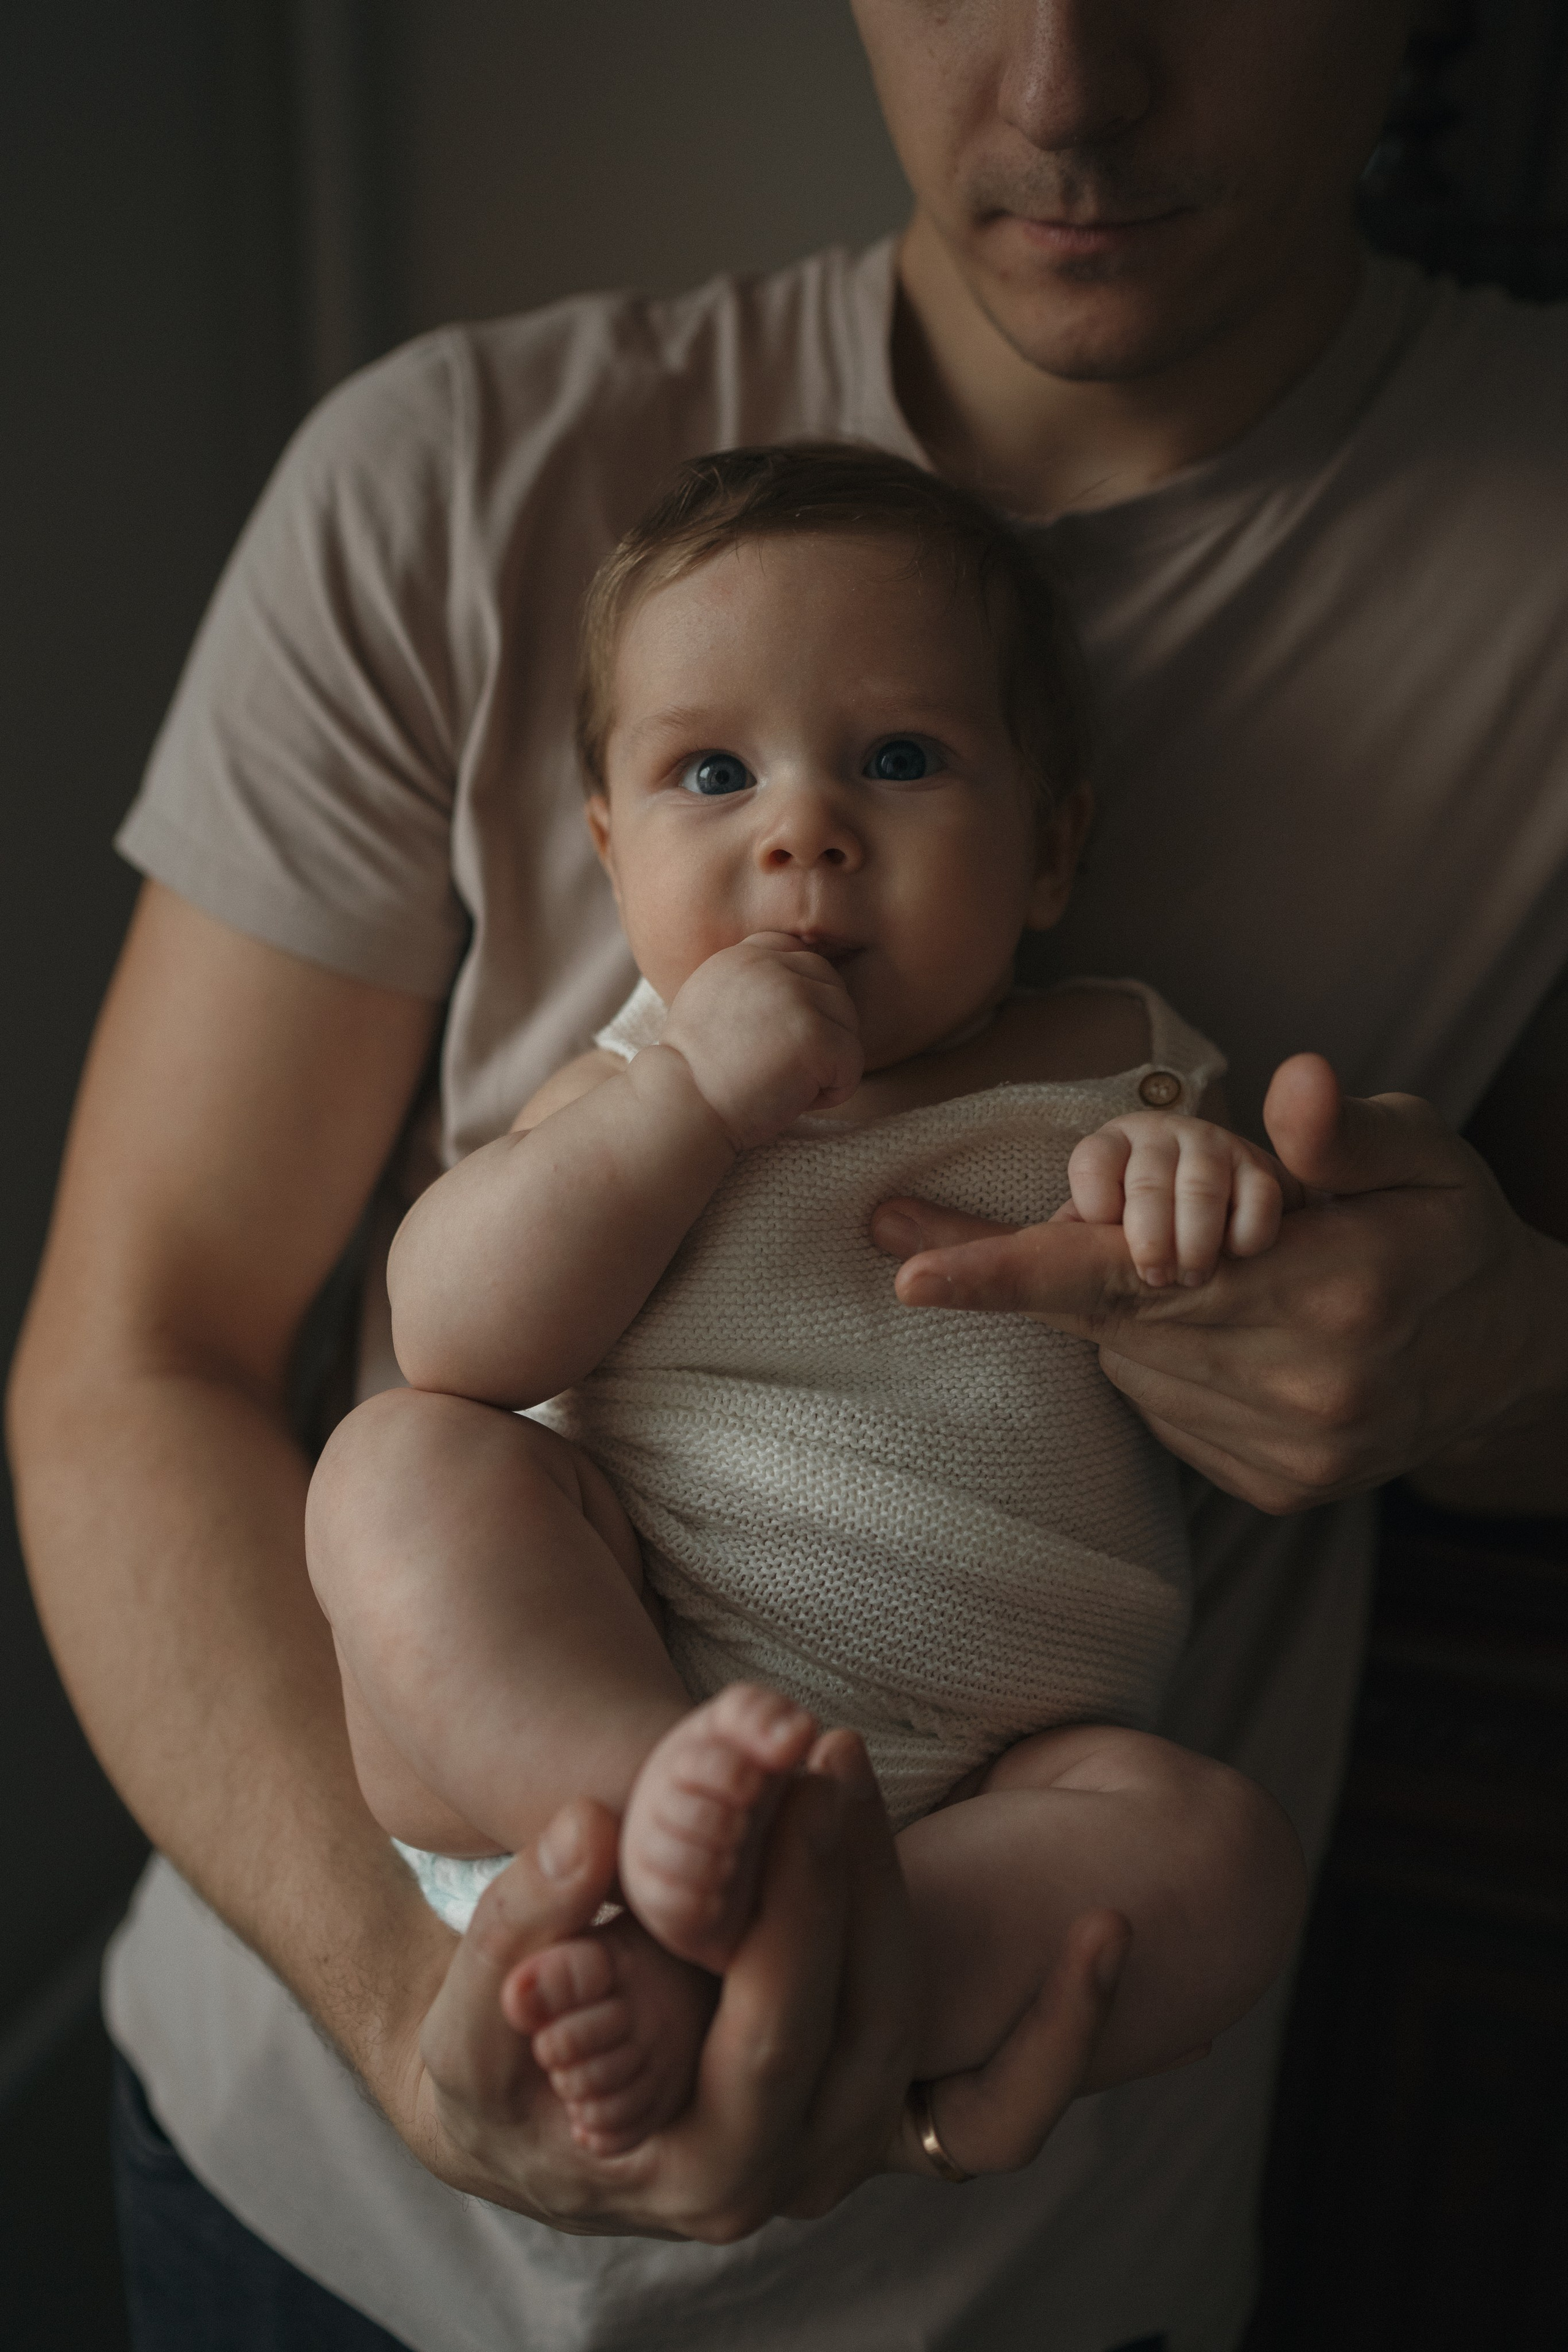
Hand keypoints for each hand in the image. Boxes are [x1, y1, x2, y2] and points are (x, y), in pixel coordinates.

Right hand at [390, 1734, 1126, 2234]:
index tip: (797, 1777)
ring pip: (917, 2030)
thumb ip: (526, 1926)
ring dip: (903, 1893)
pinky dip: (1054, 2033)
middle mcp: (789, 2176)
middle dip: (854, 1872)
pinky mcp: (877, 2113)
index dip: (792, 1899)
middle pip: (863, 2020)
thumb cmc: (491, 2057)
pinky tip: (1104, 1933)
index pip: (769, 2026)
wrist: (527, 2110)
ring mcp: (846, 2149)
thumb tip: (589, 1833)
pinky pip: (993, 2103)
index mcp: (693, 2164)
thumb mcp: (478, 2002)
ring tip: (856, 1766)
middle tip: (834, 1746)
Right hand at [662, 934, 862, 1149]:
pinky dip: (832, 1092)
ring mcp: (797, 997)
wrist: (682, 1107)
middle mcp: (773, 965)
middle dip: (821, 1033)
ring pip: (848, 1027)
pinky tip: (792, 1099)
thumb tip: (800, 988)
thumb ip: (752, 984)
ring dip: (826, 1064)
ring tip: (782, 1083)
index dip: (804, 1003)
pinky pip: (852, 1064)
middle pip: (834, 990)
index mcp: (746, 955)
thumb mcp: (710, 1004)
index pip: (804, 959)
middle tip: (780, 1068)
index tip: (778, 1038)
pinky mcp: (816, 1034)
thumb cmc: (695, 1074)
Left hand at [873, 1054, 1567, 1513]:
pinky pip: (1168, 1413)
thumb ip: (1349, 1126)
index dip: (1012, 1272)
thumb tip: (1289, 1084)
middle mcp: (1300, 1383)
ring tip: (1201, 1272)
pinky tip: (1224, 1332)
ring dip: (1133, 1313)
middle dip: (1045, 1269)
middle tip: (967, 1221)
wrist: (1517, 1357)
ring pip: (1134, 1367)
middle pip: (1113, 1320)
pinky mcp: (1278, 1489)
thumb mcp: (1431, 1152)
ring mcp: (1288, 1450)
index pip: (1132, 1277)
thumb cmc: (1452, 1231)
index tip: (908, 1273)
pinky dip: (1166, 1364)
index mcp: (1329, 1286)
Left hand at [1065, 1111, 1303, 1288]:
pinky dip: (1246, 1235)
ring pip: (1200, 1190)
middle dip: (1150, 1239)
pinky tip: (1237, 1255)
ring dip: (1195, 1243)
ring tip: (1193, 1276)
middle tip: (1157, 1278)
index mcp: (1110, 1149)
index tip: (1106, 1236)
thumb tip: (959, 1254)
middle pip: (1147, 1182)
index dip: (1097, 1205)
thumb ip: (1044, 1245)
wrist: (1222, 1233)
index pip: (1092, 1162)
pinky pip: (1257, 1198)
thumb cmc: (1144, 1238)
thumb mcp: (1092, 1236)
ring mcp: (1211, 1146)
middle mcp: (1158, 1138)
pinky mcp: (1259, 1168)